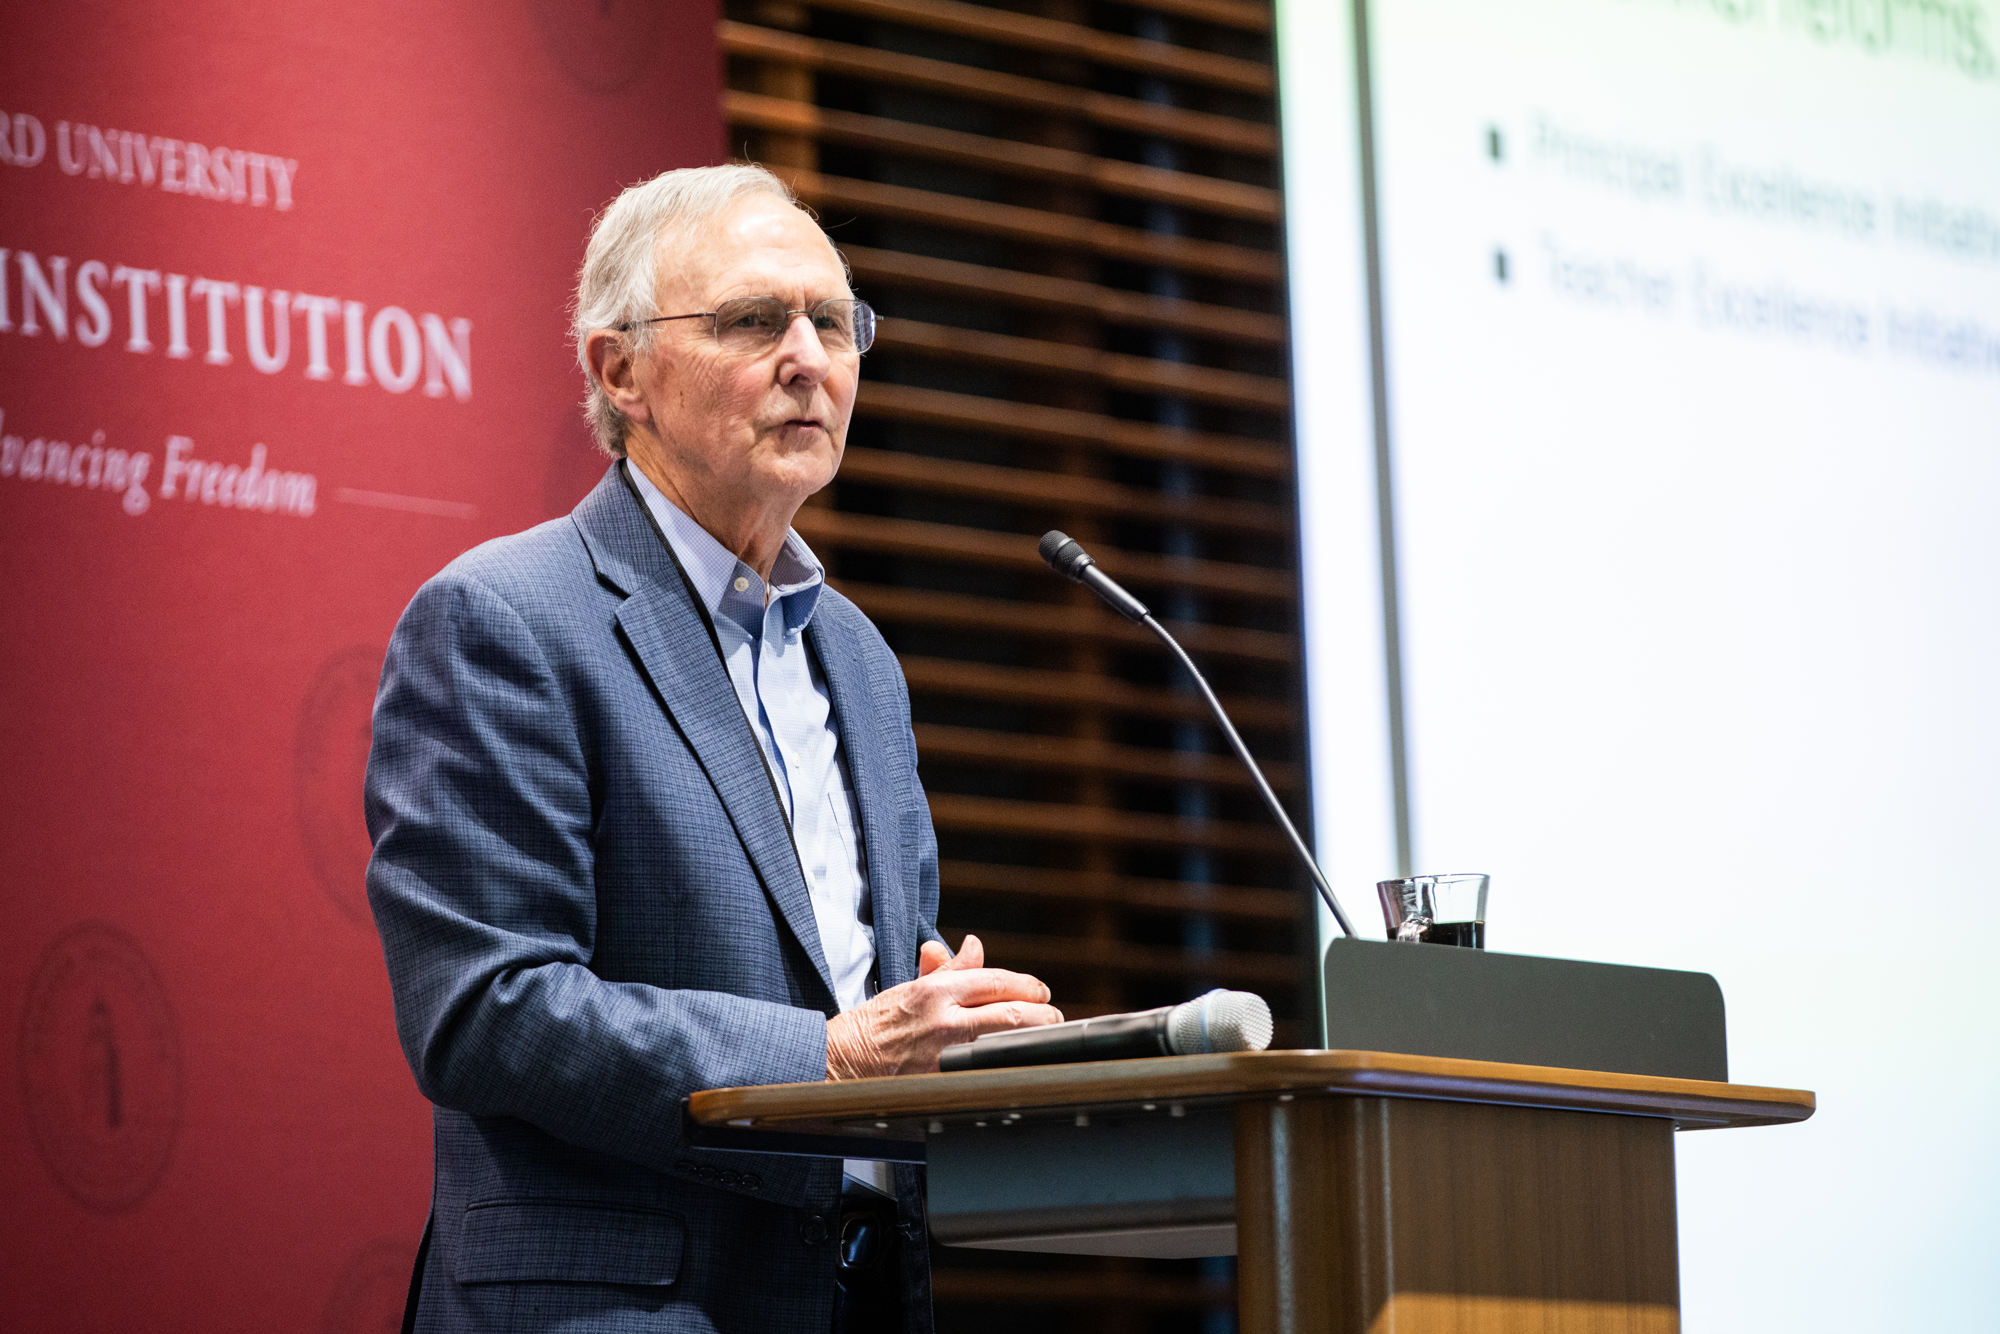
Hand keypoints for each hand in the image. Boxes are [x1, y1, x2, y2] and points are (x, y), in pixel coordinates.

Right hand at [825, 933, 1061, 1078]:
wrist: (839, 1061)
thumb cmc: (874, 1025)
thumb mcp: (911, 987)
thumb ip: (949, 969)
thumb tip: (973, 945)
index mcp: (934, 991)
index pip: (996, 980)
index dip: (1028, 986)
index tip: (1041, 991)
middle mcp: (942, 1021)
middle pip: (1012, 1013)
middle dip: (1043, 1014)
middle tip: (1053, 1016)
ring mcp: (945, 1056)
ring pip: (1006, 1044)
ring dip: (1034, 1040)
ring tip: (1045, 1038)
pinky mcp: (943, 1084)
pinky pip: (988, 1073)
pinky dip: (1008, 1066)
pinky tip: (1019, 1066)